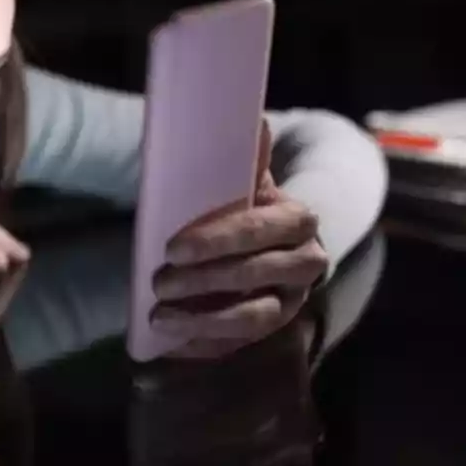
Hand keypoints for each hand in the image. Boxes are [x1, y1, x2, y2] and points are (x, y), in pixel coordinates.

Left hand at [152, 119, 327, 359]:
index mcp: (298, 220)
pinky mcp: (275, 331)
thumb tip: (254, 120)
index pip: (262, 230)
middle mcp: (307, 263)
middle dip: (204, 281)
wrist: (265, 237)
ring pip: (255, 318)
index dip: (219, 240)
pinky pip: (242, 345)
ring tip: (160, 317)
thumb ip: (247, 158)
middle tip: (158, 281)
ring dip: (204, 320)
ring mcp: (292, 302)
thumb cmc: (245, 203)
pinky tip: (172, 343)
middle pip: (258, 276)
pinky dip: (206, 344)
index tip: (172, 248)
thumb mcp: (245, 179)